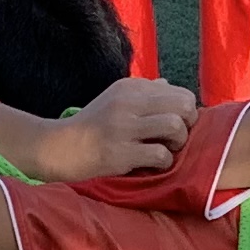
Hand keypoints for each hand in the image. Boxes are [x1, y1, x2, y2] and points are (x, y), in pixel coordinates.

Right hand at [39, 75, 197, 179]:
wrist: (61, 147)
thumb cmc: (92, 126)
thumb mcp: (115, 99)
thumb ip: (144, 92)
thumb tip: (168, 85)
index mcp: (131, 87)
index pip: (178, 91)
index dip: (184, 111)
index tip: (174, 125)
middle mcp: (129, 101)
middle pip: (183, 104)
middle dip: (188, 124)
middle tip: (175, 138)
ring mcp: (124, 126)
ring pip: (174, 125)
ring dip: (178, 143)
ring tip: (166, 150)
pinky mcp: (121, 152)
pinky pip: (160, 154)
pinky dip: (164, 162)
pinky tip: (152, 164)